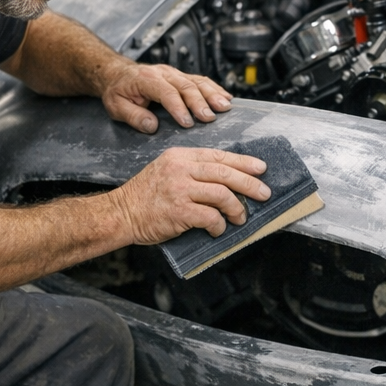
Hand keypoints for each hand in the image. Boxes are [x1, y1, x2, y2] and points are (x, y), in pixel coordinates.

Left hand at [99, 61, 232, 133]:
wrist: (117, 74)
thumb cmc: (117, 91)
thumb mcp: (116, 106)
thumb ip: (133, 116)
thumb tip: (152, 126)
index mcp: (146, 79)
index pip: (166, 92)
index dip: (178, 107)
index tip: (187, 123)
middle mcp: (163, 73)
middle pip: (186, 86)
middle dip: (200, 102)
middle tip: (210, 118)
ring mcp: (173, 73)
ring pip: (197, 81)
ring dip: (213, 94)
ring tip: (224, 107)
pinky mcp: (181, 76)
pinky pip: (200, 80)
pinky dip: (214, 88)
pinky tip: (225, 97)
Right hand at [108, 146, 270, 243]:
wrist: (121, 213)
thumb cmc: (146, 195)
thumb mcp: (168, 170)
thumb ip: (193, 170)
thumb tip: (228, 179)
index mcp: (181, 157)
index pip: (219, 156)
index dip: (243, 162)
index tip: (260, 168)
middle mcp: (181, 169)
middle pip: (225, 173)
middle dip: (249, 184)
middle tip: (264, 193)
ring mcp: (179, 189)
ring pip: (222, 194)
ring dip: (236, 208)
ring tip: (240, 217)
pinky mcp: (178, 211)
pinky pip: (210, 216)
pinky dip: (219, 224)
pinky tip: (218, 229)